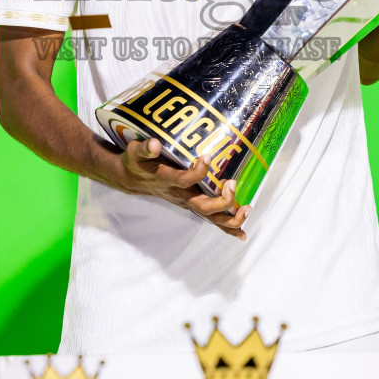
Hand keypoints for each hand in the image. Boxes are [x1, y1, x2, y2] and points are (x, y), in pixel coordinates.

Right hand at [116, 138, 249, 239]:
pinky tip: (241, 233)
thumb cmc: (136, 163)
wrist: (131, 179)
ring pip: (210, 216)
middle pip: (202, 205)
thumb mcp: (135, 151)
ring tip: (246, 210)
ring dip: (230, 218)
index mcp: (166, 180)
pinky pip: (211, 218)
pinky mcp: (191, 204)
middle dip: (221, 201)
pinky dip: (227, 227)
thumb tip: (154, 144)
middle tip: (232, 184)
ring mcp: (186, 202)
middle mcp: (179, 194)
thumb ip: (144, 148)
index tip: (207, 156)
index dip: (197, 172)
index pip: (184, 180)